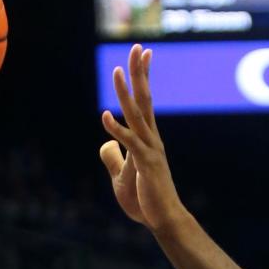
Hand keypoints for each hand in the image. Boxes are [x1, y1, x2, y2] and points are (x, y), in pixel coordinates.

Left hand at [99, 44, 185, 233]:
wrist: (165, 221)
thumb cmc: (147, 200)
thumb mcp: (122, 176)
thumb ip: (114, 157)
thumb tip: (106, 143)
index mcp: (148, 139)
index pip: (145, 101)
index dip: (143, 76)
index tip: (143, 53)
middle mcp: (152, 139)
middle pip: (144, 99)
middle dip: (139, 73)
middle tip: (137, 47)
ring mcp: (150, 150)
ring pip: (136, 115)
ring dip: (125, 93)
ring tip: (115, 71)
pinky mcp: (145, 165)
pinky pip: (129, 143)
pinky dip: (116, 129)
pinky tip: (103, 116)